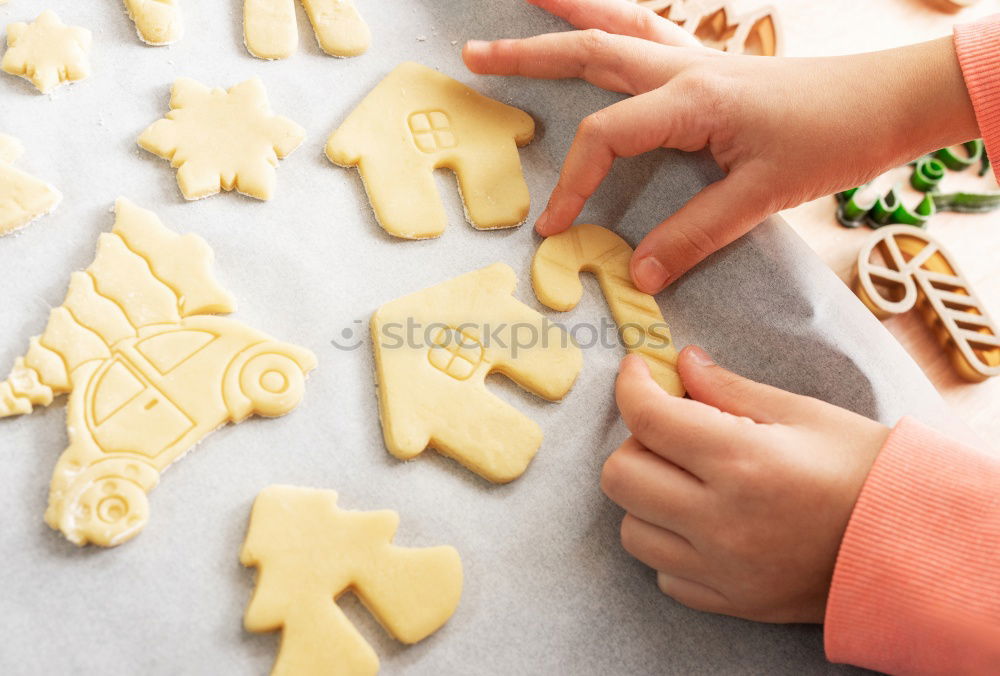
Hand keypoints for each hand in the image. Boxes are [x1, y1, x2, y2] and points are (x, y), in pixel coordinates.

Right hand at [463, 0, 978, 292]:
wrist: (886, 102)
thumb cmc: (831, 140)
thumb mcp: (762, 196)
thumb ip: (695, 234)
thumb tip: (637, 272)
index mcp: (691, 100)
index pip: (607, 135)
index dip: (574, 183)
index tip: (555, 228)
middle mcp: (685, 67)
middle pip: (590, 52)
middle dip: (528, 55)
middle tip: (474, 54)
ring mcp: (696, 57)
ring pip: (617, 25)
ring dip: (567, 10)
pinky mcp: (709, 61)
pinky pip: (648, 29)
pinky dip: (614, 17)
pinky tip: (598, 15)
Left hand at [601, 348, 888, 622]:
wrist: (913, 545)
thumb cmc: (864, 469)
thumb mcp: (802, 414)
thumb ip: (730, 389)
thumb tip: (682, 363)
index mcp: (741, 461)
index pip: (648, 418)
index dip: (632, 385)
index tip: (638, 372)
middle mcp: (721, 520)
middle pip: (620, 476)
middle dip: (636, 442)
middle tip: (671, 432)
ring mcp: (722, 568)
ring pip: (631, 529)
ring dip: (647, 496)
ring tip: (687, 481)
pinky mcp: (730, 601)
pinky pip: (664, 573)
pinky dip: (670, 544)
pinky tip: (703, 524)